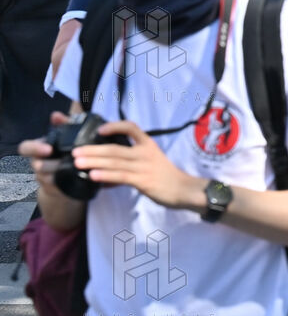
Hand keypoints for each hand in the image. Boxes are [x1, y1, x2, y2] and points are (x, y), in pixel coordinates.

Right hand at [18, 111, 72, 194]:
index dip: (34, 148)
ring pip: (46, 177)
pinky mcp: (52, 187)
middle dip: (48, 164)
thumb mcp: (68, 135)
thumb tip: (56, 115)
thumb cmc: (67, 149)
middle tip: (62, 162)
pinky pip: (55, 187)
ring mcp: (44, 176)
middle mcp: (38, 162)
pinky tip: (76, 178)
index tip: (49, 148)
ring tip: (73, 169)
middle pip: (36, 164)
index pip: (25, 147)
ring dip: (59, 173)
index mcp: (39, 148)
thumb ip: (64, 123)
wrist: (71, 172)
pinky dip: (64, 183)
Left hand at [72, 119, 202, 210]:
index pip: (131, 128)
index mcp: (148, 144)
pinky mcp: (143, 181)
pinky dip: (105, 176)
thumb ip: (131, 159)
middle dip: (93, 150)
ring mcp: (144, 166)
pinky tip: (93, 176)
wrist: (183, 189)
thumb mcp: (151, 160)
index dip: (115, 126)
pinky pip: (121, 176)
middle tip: (75, 152)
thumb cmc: (165, 175)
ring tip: (77, 163)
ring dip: (94, 162)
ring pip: (115, 162)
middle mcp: (145, 152)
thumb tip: (105, 166)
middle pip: (115, 148)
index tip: (100, 130)